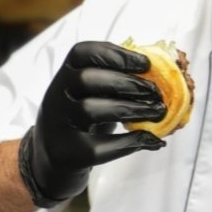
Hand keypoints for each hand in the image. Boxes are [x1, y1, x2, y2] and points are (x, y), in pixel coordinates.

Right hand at [18, 41, 166, 206]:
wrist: (51, 158)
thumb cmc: (82, 118)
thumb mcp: (91, 93)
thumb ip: (116, 80)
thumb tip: (161, 75)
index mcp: (65, 74)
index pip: (82, 53)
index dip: (115, 54)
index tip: (146, 63)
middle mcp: (56, 96)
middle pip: (86, 79)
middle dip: (127, 83)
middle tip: (156, 92)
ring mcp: (57, 125)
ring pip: (89, 110)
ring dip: (131, 109)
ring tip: (157, 112)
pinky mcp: (67, 153)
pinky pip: (98, 146)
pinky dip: (129, 142)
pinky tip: (150, 139)